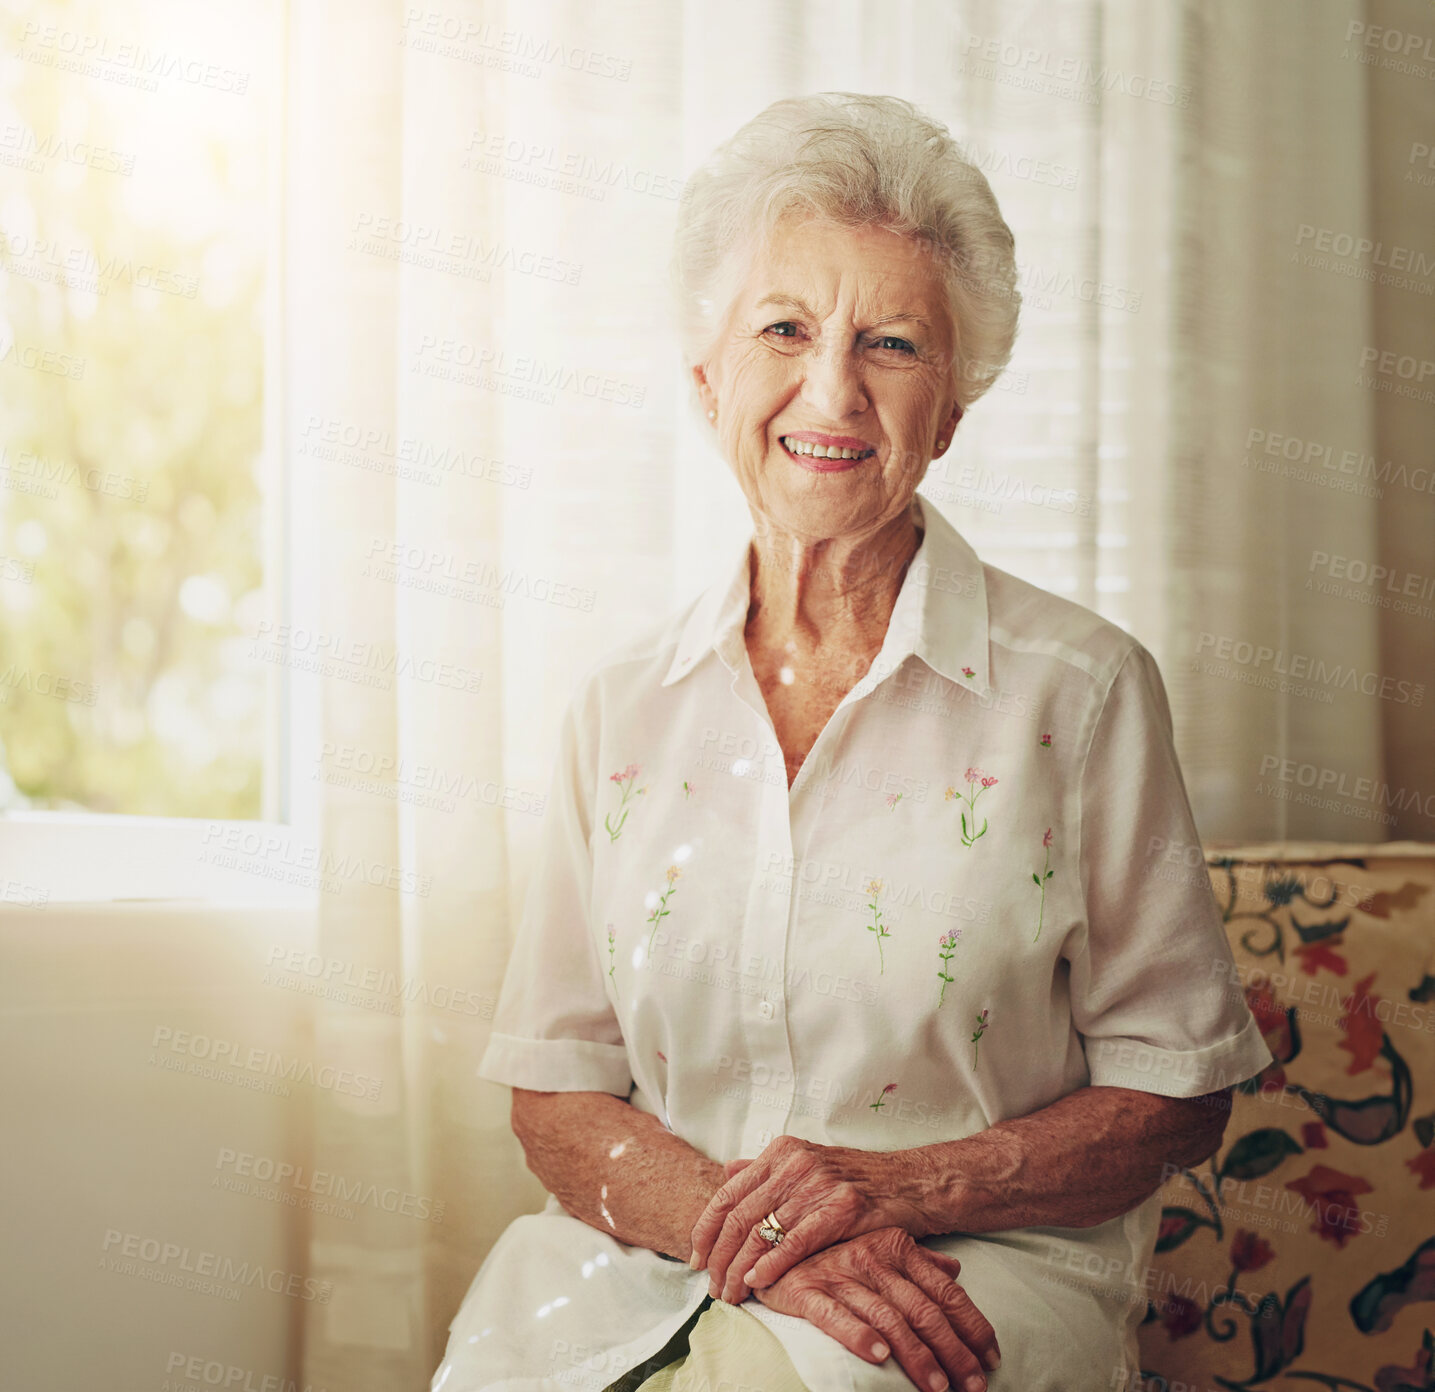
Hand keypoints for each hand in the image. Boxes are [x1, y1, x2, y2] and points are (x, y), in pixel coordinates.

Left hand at [689, 1135, 930, 1303]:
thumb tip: (727, 1170)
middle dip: (720, 1257)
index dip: (706, 1228)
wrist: (907, 1182)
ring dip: (741, 1269)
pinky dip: (773, 1265)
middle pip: (740, 1216)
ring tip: (732, 1294)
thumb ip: (766, 1169)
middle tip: (712, 1287)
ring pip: (763, 1232)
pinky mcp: (842, 1208)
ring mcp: (818, 1184)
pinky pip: (796, 1241)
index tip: (696, 1258)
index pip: (728, 1192)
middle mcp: (795, 1164)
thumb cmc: (853, 1179)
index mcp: (781, 1152)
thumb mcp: (806, 1163)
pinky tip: (760, 1283)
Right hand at [750, 1226, 999, 1391]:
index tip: (991, 1358)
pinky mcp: (804, 1289)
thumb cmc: (829, 1246)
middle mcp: (870, 1257)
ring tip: (937, 1387)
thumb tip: (955, 1269)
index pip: (944, 1291)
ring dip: (916, 1355)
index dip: (972, 1326)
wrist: (767, 1232)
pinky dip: (857, 1335)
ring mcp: (838, 1273)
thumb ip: (918, 1258)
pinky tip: (878, 1356)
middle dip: (954, 1353)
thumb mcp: (879, 1244)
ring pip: (888, 1317)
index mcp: (894, 1245)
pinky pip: (834, 1314)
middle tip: (975, 1387)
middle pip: (923, 1310)